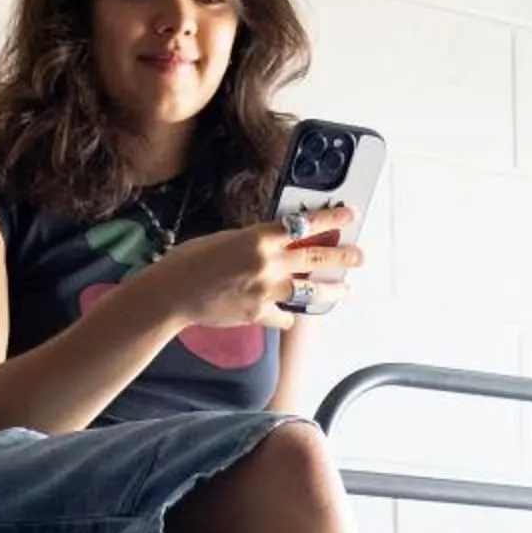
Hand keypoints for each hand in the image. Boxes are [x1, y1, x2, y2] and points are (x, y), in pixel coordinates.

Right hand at [152, 212, 363, 331]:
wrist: (171, 295)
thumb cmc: (190, 261)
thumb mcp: (225, 239)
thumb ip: (254, 242)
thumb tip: (276, 245)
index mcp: (258, 237)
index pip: (303, 225)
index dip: (330, 219)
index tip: (349, 215)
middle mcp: (267, 263)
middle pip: (316, 258)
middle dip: (342, 257)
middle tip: (360, 256)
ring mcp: (265, 291)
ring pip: (310, 292)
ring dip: (331, 291)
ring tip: (345, 290)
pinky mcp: (258, 314)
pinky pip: (285, 318)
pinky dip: (287, 317)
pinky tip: (288, 317)